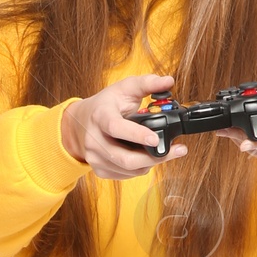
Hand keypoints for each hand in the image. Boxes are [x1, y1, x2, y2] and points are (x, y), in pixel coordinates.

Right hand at [60, 74, 177, 176]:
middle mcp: (93, 139)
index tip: (155, 139)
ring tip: (163, 151)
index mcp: (100, 115)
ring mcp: (95, 157)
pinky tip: (146, 156)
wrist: (80, 123)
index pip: (116, 128)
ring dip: (151, 163)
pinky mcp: (99, 170)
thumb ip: (147, 83)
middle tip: (176, 151)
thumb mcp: (124, 88)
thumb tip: (169, 81)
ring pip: (129, 169)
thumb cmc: (106, 104)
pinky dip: (141, 168)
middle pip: (125, 158)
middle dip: (154, 157)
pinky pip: (126, 175)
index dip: (136, 135)